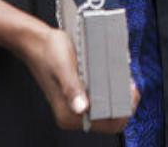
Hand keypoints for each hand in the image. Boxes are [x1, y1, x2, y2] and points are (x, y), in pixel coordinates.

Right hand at [16, 23, 134, 134]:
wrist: (37, 43)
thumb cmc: (48, 52)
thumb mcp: (63, 67)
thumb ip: (72, 88)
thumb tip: (81, 107)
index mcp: (69, 115)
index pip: (107, 124)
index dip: (124, 110)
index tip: (131, 90)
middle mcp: (73, 115)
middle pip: (111, 119)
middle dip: (124, 102)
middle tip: (129, 81)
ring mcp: (77, 107)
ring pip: (108, 109)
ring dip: (119, 95)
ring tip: (123, 77)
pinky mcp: (80, 97)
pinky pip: (102, 99)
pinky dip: (112, 90)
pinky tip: (115, 76)